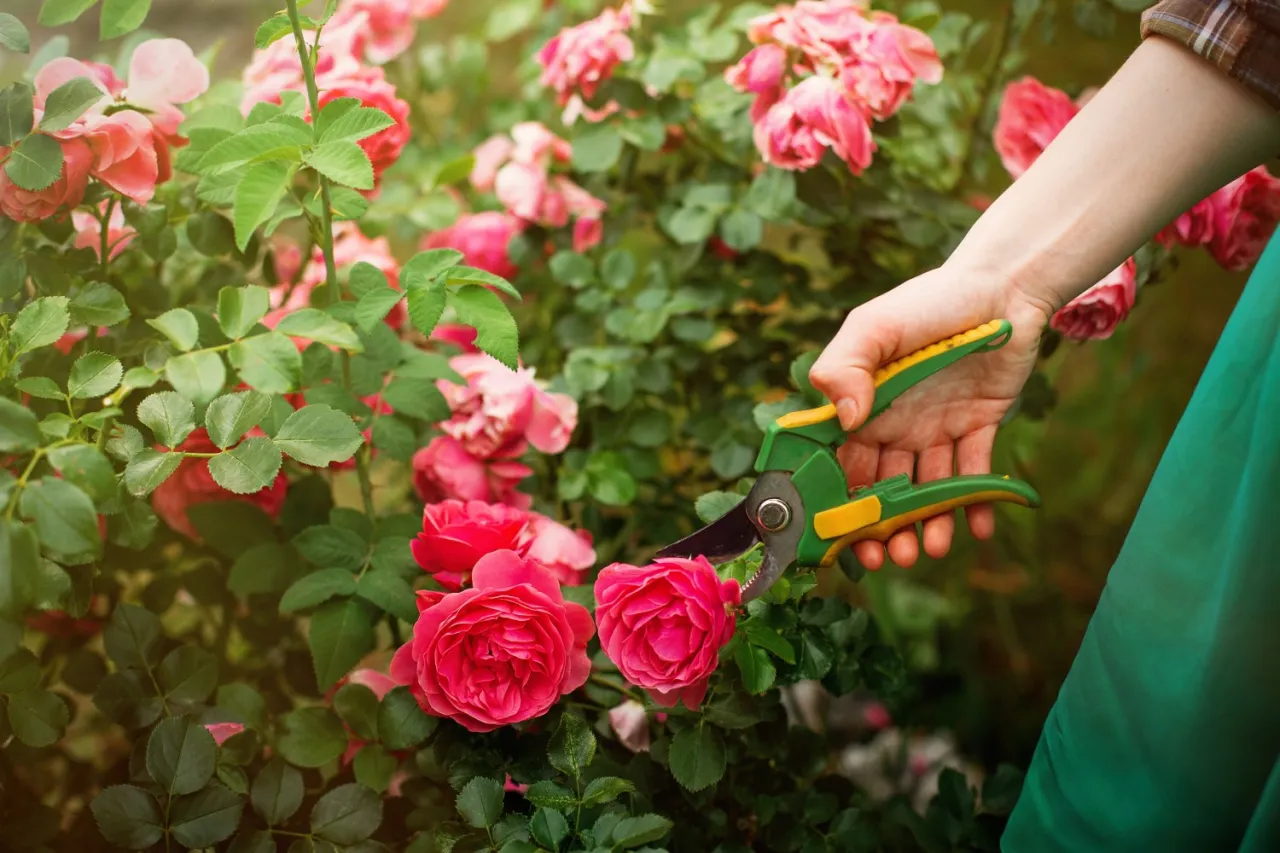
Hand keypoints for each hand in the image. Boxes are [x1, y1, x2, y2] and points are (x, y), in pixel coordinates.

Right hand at [808, 263, 1052, 569]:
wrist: (1001, 286)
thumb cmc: (928, 301)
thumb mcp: (874, 325)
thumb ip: (845, 366)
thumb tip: (846, 421)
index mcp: (861, 406)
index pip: (839, 464)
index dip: (836, 503)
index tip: (837, 537)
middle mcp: (893, 424)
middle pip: (881, 489)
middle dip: (880, 528)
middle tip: (888, 559)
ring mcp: (935, 428)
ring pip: (925, 490)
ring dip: (926, 524)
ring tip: (932, 552)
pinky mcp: (978, 427)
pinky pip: (974, 474)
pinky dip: (975, 503)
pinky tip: (977, 529)